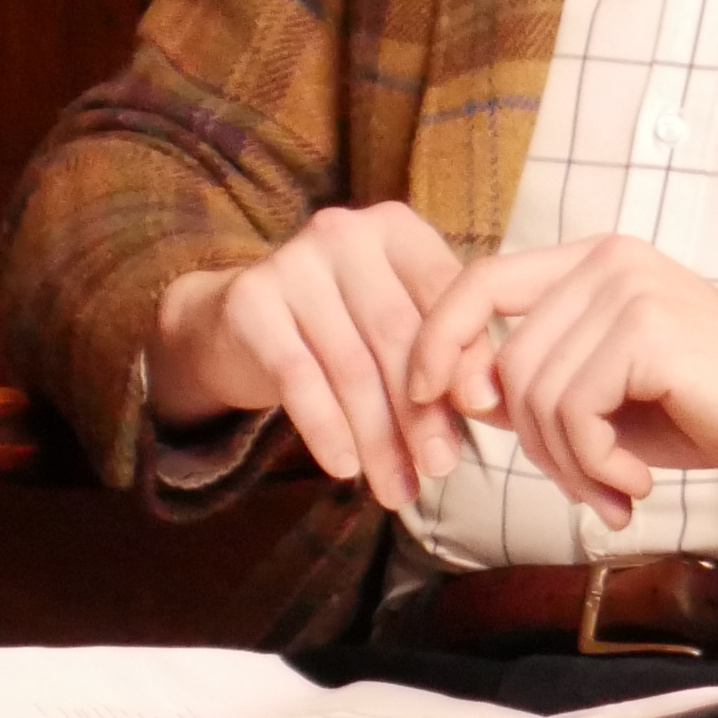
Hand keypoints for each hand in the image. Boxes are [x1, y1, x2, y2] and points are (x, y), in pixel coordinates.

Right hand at [148, 201, 469, 513]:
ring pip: (351, 365)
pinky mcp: (249, 301)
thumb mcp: (396, 326)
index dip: (464, 359)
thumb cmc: (339, 327)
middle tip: (441, 468)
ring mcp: (292, 261)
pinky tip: (346, 469)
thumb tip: (484, 404)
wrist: (233, 325)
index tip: (480, 418)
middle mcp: (345, 232)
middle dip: (422, 411)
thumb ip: (445, 352)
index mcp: (395, 227)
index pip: (443, 293)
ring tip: (399, 490)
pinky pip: (297, 378)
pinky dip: (326, 429)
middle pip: (397, 334)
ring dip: (378, 437)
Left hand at [401, 235, 717, 528]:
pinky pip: (573, 412)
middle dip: (532, 446)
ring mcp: (629, 289)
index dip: (436, 340)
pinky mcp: (647, 330)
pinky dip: (594, 465)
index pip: (481, 281)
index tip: (422, 399)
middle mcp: (608, 261)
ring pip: (534, 394)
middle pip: (507, 361)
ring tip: (615, 491)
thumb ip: (537, 383)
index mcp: (594, 262)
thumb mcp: (609, 397)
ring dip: (568, 466)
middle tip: (587, 489)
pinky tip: (636, 483)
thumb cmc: (712, 408)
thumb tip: (460, 393)